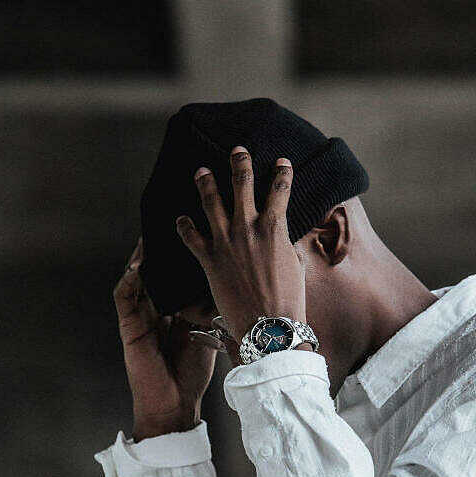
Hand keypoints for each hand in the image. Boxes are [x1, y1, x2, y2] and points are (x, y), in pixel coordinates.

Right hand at [113, 238, 216, 440]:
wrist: (175, 404)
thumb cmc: (192, 372)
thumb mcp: (207, 331)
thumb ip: (213, 306)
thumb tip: (234, 277)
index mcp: (174, 308)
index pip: (176, 274)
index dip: (181, 254)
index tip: (193, 229)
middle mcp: (155, 308)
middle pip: (155, 270)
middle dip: (161, 248)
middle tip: (170, 222)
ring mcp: (139, 316)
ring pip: (137, 277)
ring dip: (143, 257)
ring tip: (151, 234)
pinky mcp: (128, 327)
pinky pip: (124, 296)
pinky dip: (129, 279)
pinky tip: (138, 265)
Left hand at [175, 147, 306, 344]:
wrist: (268, 325)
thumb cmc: (288, 299)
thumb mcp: (295, 264)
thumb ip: (284, 244)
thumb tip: (282, 237)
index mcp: (274, 228)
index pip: (280, 190)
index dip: (282, 173)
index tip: (282, 161)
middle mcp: (248, 228)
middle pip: (242, 184)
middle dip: (240, 163)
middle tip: (237, 150)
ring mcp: (225, 242)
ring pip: (211, 202)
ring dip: (206, 182)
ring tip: (202, 170)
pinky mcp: (209, 260)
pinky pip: (191, 237)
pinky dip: (184, 226)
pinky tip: (180, 218)